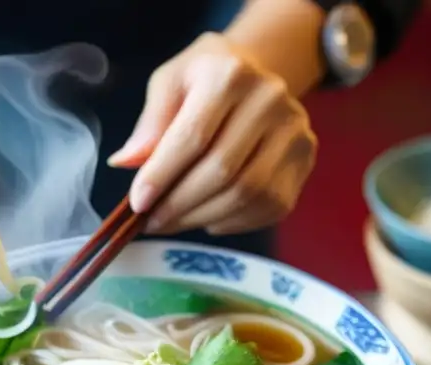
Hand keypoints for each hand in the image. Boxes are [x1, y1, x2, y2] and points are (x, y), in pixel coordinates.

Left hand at [109, 33, 317, 235]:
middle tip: (151, 222)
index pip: (193, 136)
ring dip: (202, 217)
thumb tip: (126, 163)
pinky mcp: (304, 162)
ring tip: (173, 221)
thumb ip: (148, 124)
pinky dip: (231, 222)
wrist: (256, 75)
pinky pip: (267, 208)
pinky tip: (208, 215)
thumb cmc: (203, 81)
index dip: (161, 176)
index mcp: (230, 75)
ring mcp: (295, 132)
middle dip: (179, 205)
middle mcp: (271, 100)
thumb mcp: (169, 84)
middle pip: (221, 171)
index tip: (137, 204)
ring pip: (246, 195)